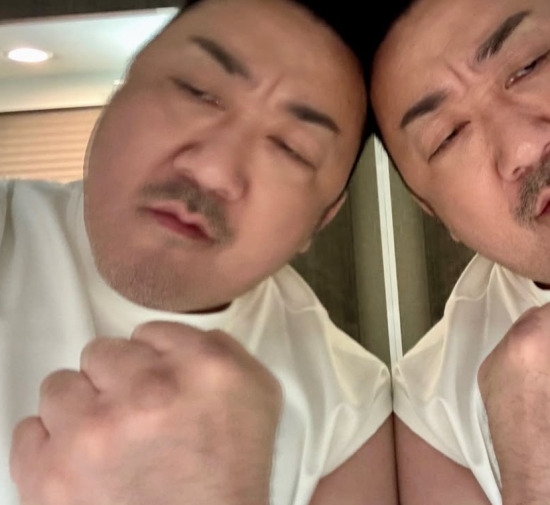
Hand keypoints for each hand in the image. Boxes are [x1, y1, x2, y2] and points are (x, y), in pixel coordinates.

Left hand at [11, 322, 281, 504]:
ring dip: (81, 411)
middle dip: (118, 383)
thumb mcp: (260, 400)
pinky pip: (28, 431)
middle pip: (104, 353)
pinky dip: (50, 447)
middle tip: (136, 417)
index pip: (154, 331)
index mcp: (206, 369)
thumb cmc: (231, 479)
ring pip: (61, 386)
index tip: (162, 386)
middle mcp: (149, 390)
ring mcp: (93, 431)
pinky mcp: (50, 472)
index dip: (157, 361)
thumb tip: (178, 340)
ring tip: (106, 443)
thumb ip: (224, 352)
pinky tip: (81, 465)